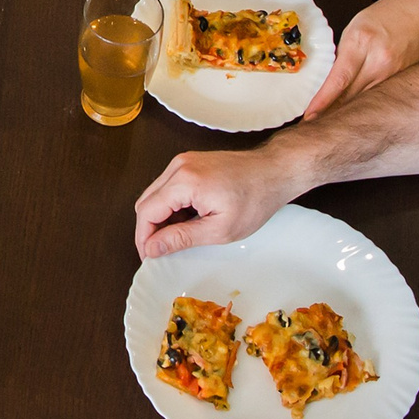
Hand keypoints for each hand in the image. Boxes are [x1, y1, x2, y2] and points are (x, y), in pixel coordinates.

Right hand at [133, 147, 302, 258]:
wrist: (274, 172)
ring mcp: (183, 161)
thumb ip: (181, 238)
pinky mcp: (189, 163)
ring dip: (162, 218)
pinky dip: (172, 206)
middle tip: (164, 250)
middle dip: (150, 229)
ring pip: (156, 195)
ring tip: (181, 235)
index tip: (150, 256)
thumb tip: (153, 247)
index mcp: (184, 181)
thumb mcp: (219, 229)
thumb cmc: (256, 198)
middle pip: (146, 202)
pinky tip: (189, 219)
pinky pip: (168, 187)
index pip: (146, 212)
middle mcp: (179, 166)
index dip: (144, 238)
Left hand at [304, 0, 418, 120]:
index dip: (322, 102)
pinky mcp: (408, 79)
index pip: (338, 80)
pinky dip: (372, 106)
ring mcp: (396, 72)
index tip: (309, 116)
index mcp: (361, 42)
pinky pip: (385, 98)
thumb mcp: (357, 27)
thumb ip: (345, 55)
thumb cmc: (390, 14)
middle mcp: (380, 60)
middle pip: (352, 97)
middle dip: (333, 113)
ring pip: (368, 102)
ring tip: (335, 124)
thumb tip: (332, 83)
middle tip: (316, 126)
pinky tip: (363, 114)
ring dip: (351, 113)